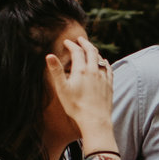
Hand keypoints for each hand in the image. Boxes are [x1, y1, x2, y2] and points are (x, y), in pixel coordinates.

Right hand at [48, 37, 116, 153]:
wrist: (95, 120)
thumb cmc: (76, 106)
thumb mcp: (62, 88)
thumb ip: (56, 71)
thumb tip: (49, 55)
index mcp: (81, 70)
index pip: (77, 52)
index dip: (71, 45)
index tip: (66, 42)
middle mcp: (94, 71)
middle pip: (91, 51)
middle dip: (85, 43)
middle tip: (80, 39)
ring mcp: (103, 77)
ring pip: (100, 59)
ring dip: (94, 52)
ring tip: (90, 49)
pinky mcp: (109, 85)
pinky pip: (108, 68)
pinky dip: (104, 62)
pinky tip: (104, 63)